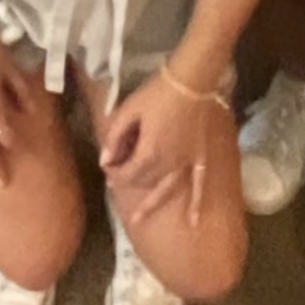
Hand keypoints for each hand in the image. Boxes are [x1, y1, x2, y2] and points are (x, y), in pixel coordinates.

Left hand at [99, 70, 226, 228]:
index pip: (126, 174)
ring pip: (165, 191)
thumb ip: (115, 137)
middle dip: (128, 181)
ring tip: (138, 220)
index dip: (114, 172)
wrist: (192, 82)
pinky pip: (199, 186)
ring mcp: (185, 164)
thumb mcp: (129, 110)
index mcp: (148, 153)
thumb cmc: (158, 93)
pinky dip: (197, 205)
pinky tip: (195, 222)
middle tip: (117, 179)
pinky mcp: (200, 159)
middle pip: (143, 181)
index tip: (108, 166)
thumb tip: (104, 161)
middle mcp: (167, 165)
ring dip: (151, 205)